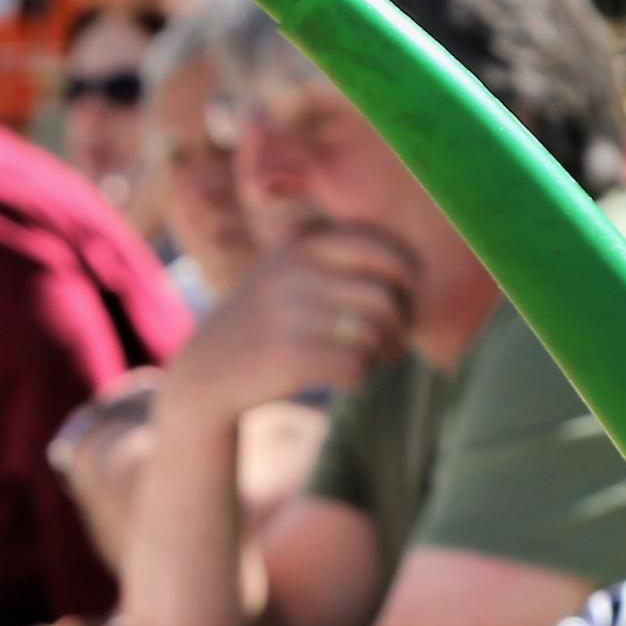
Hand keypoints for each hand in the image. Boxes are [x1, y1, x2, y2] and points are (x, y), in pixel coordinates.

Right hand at [163, 224, 411, 421]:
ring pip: (374, 334)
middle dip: (400, 324)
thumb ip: (340, 262)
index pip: (380, 247)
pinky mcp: (289, 358)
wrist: (206, 371)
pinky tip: (349, 377)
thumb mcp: (288, 274)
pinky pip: (356, 366)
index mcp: (302, 248)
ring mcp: (290, 316)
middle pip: (385, 297)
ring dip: (383, 352)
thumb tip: (418, 273)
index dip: (409, 274)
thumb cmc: (266, 324)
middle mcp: (296, 275)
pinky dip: (361, 376)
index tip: (409, 298)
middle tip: (394, 341)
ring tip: (372, 359)